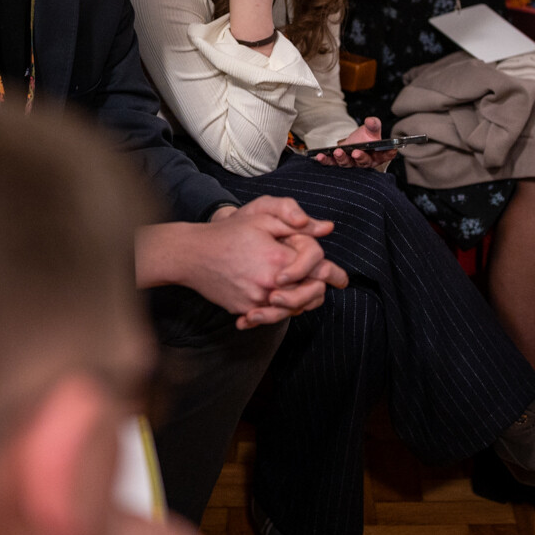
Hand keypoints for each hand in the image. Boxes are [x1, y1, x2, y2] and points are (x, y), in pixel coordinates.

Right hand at [197, 197, 346, 327]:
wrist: (192, 255)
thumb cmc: (229, 233)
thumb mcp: (263, 217)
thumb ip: (295, 222)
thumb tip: (326, 228)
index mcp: (279, 259)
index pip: (318, 271)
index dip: (334, 274)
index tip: (342, 279)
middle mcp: (271, 285)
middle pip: (310, 296)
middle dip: (319, 290)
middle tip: (323, 286)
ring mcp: (257, 301)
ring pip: (292, 310)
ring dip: (300, 303)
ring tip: (303, 294)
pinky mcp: (245, 310)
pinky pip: (270, 317)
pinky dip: (277, 312)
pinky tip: (277, 304)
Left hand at [313, 116, 394, 168]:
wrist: (352, 142)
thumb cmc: (365, 138)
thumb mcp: (370, 129)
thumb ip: (373, 124)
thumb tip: (371, 121)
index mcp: (376, 155)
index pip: (384, 155)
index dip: (388, 154)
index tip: (391, 151)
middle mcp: (364, 162)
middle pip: (364, 162)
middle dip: (360, 157)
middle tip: (356, 152)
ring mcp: (350, 164)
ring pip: (347, 164)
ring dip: (342, 159)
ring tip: (338, 152)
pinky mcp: (337, 163)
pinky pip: (331, 163)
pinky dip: (326, 160)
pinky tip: (320, 156)